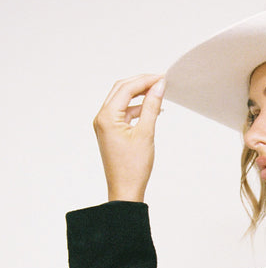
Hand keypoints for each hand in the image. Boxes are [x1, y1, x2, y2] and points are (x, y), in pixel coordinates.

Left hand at [93, 74, 164, 201]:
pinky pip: (124, 112)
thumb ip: (152, 107)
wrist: (125, 189)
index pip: (126, 88)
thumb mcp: (146, 133)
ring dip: (140, 95)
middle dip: (141, 83)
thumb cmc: (133, 168)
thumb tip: (158, 87)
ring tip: (159, 93)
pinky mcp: (111, 131)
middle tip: (161, 81)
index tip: (162, 78)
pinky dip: (137, 108)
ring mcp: (105, 125)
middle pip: (121, 90)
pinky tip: (152, 109)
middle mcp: (102, 118)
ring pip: (122, 100)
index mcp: (106, 117)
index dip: (145, 80)